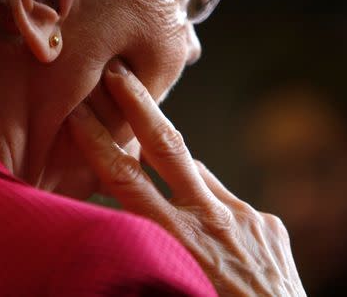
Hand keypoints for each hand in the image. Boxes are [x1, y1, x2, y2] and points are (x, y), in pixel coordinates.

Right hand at [68, 59, 305, 296]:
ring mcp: (245, 216)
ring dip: (175, 168)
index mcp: (178, 240)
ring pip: (198, 174)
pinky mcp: (269, 223)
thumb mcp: (169, 287)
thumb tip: (115, 222)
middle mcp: (212, 219)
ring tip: (160, 180)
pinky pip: (228, 202)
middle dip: (139, 106)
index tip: (77, 112)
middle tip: (118, 71)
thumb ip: (144, 250)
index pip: (126, 180)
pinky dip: (210, 206)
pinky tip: (210, 231)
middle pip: (167, 147)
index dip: (98, 143)